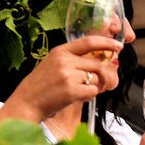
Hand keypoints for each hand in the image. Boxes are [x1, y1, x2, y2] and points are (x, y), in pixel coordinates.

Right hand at [0, 37, 117, 123]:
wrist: (26, 103)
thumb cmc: (41, 87)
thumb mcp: (54, 65)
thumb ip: (74, 60)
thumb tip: (102, 61)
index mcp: (60, 51)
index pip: (89, 41)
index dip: (107, 43)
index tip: (118, 46)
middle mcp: (64, 61)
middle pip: (97, 63)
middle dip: (104, 74)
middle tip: (103, 82)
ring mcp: (67, 75)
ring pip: (96, 78)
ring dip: (96, 86)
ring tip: (83, 91)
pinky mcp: (71, 91)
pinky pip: (93, 91)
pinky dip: (89, 96)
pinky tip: (78, 97)